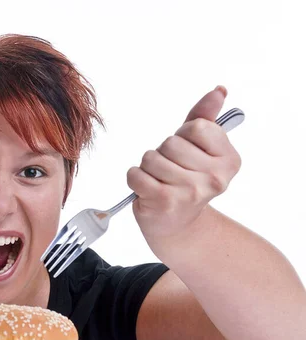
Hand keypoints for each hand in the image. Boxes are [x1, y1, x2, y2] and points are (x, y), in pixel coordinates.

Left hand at [127, 86, 241, 243]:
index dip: (183, 134)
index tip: (187, 151)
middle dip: (163, 152)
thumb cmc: (185, 178)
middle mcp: (214, 178)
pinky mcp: (163, 201)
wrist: (176, 224)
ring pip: (151, 158)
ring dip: (148, 166)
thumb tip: (219, 90)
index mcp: (229, 160)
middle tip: (170, 169)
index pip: (197, 126)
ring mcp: (189, 192)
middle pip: (171, 142)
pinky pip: (136, 174)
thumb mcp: (200, 147)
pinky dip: (135, 178)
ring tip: (159, 180)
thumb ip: (206, 117)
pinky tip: (147, 188)